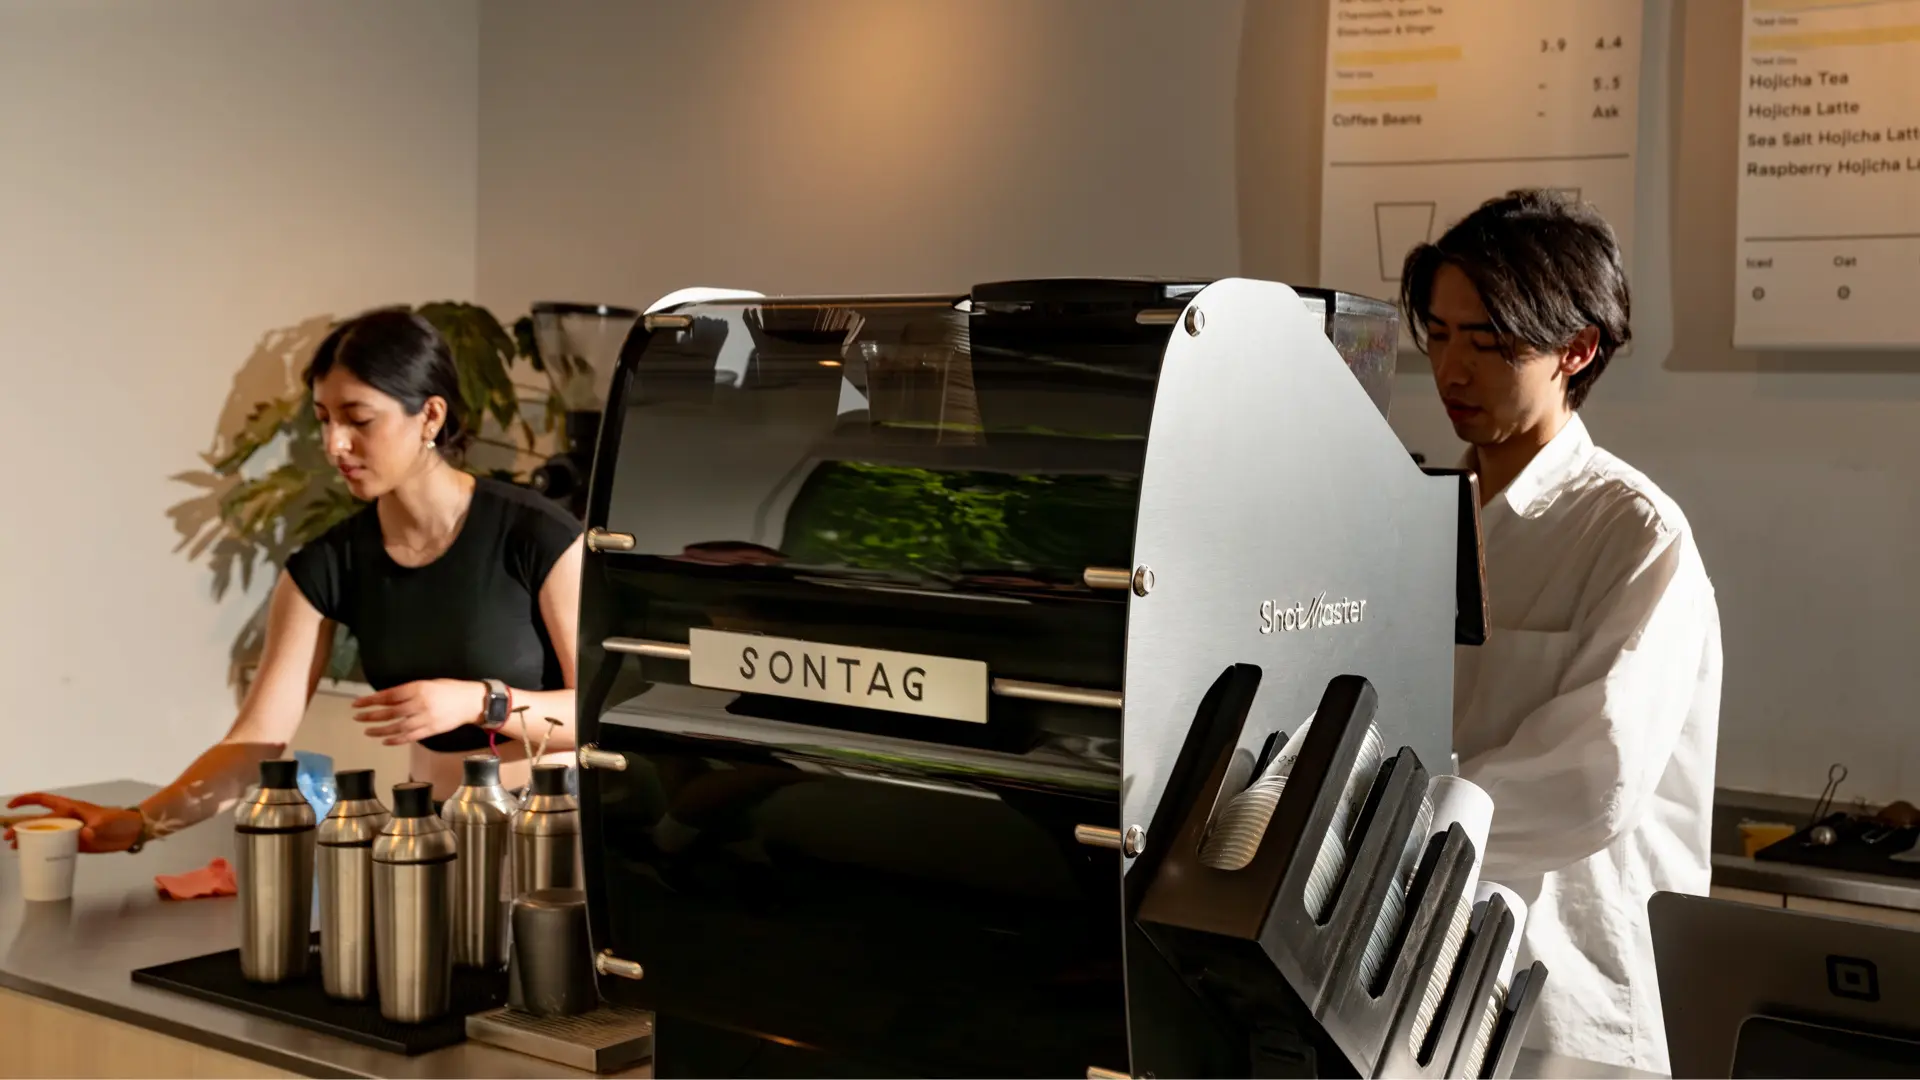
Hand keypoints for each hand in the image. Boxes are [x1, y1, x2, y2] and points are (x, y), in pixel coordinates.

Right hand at [5, 794, 142, 852]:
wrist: (132, 832)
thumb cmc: (119, 820)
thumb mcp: (106, 821)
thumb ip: (94, 828)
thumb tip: (83, 835)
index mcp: (70, 808)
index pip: (43, 800)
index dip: (26, 800)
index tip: (11, 806)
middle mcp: (67, 818)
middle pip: (39, 820)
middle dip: (21, 827)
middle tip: (8, 838)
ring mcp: (70, 831)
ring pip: (44, 833)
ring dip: (29, 838)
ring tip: (14, 847)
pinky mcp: (76, 843)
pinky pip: (54, 845)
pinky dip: (42, 849)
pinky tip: (33, 855)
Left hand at [354, 679, 486, 744]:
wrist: (471, 702)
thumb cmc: (449, 689)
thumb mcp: (428, 683)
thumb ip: (408, 691)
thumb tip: (387, 698)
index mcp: (418, 688)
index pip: (388, 695)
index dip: (371, 700)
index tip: (357, 703)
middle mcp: (420, 703)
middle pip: (390, 712)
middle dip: (371, 715)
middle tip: (357, 717)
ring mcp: (425, 719)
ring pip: (397, 727)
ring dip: (380, 730)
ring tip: (367, 731)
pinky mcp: (431, 730)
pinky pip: (410, 737)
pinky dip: (396, 740)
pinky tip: (385, 740)